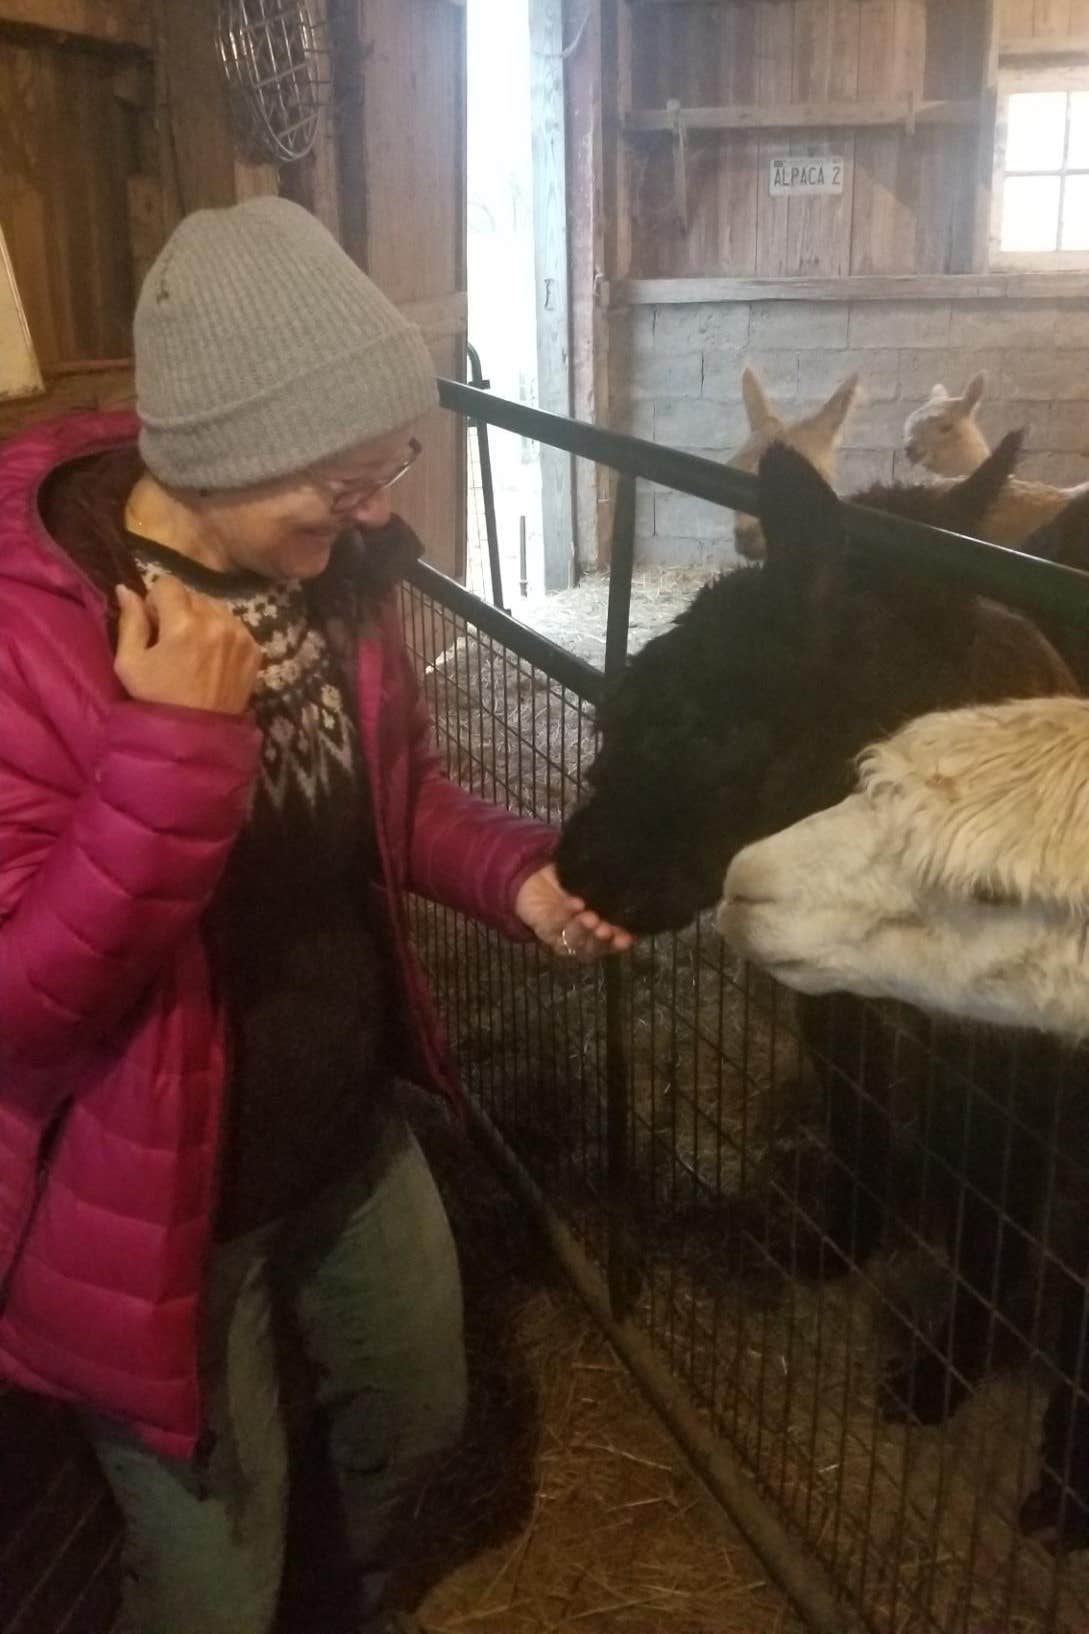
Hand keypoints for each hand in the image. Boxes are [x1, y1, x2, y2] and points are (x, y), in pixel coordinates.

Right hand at [114, 580, 260, 715]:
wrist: (198, 736)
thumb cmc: (157, 700)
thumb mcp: (129, 663)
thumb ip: (130, 621)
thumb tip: (126, 588)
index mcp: (183, 624)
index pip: (168, 583)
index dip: (156, 600)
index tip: (154, 623)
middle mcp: (216, 622)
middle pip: (193, 594)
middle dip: (180, 609)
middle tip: (173, 639)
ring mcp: (240, 635)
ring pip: (216, 607)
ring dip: (202, 618)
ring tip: (194, 648)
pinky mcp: (254, 649)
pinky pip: (234, 625)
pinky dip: (222, 633)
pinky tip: (212, 657)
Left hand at [514, 863, 633, 960]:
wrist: (538, 875)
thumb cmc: (573, 881)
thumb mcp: (592, 884)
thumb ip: (607, 890)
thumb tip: (629, 887)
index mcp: (597, 932)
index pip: (612, 944)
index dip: (619, 943)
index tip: (627, 938)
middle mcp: (581, 939)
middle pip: (592, 948)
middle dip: (600, 940)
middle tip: (605, 929)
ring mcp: (561, 936)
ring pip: (573, 940)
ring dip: (582, 930)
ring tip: (590, 917)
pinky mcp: (543, 928)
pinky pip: (554, 924)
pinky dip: (565, 914)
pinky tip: (575, 903)